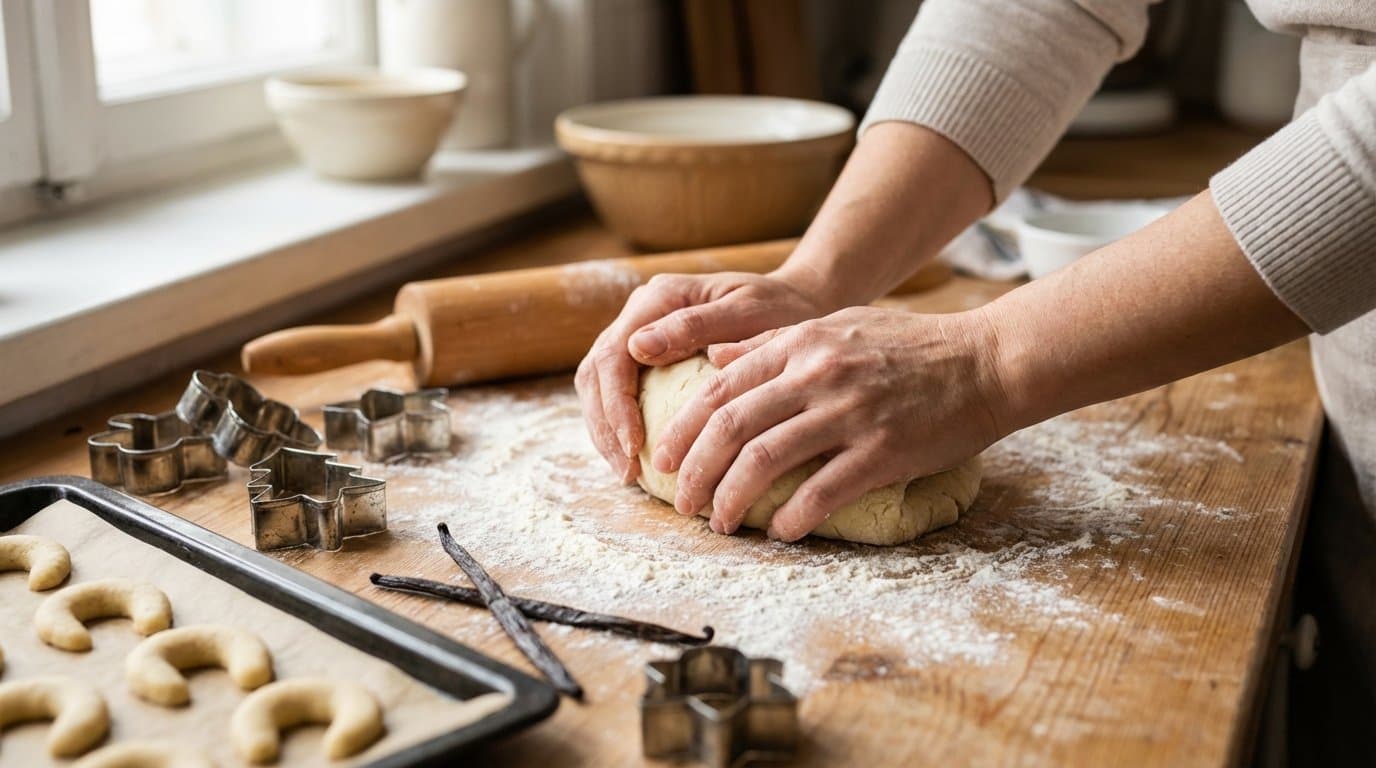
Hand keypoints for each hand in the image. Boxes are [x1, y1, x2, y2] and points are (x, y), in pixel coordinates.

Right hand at [575, 271, 833, 483]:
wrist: (798, 301)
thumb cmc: (781, 308)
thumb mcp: (747, 313)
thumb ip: (694, 326)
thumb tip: (637, 347)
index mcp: (659, 298)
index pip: (615, 355)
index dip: (617, 406)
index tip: (635, 448)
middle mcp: (642, 313)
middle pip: (596, 372)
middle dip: (605, 426)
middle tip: (627, 472)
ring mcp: (641, 334)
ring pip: (598, 385)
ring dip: (606, 432)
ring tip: (627, 474)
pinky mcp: (648, 357)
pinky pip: (618, 393)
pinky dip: (619, 428)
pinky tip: (636, 461)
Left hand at [650, 306, 1005, 540]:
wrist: (987, 360)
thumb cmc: (910, 346)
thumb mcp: (836, 326)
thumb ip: (774, 342)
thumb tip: (714, 358)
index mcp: (801, 343)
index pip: (720, 387)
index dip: (683, 428)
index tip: (664, 459)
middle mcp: (817, 374)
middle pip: (730, 426)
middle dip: (694, 470)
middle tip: (680, 501)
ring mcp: (850, 413)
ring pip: (764, 460)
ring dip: (731, 498)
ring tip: (719, 522)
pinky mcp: (883, 450)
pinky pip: (821, 491)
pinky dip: (792, 517)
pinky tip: (779, 531)